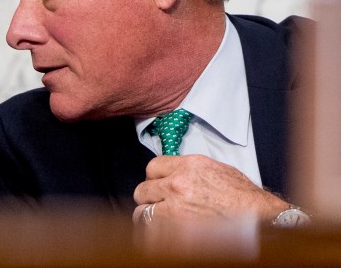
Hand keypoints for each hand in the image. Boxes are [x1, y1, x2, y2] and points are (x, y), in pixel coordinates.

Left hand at [132, 154, 287, 223]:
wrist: (260, 219)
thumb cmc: (244, 198)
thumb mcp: (217, 170)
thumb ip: (190, 170)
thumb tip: (174, 174)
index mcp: (188, 166)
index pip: (152, 167)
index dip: (153, 178)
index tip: (157, 185)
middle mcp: (177, 184)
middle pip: (142, 190)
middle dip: (148, 199)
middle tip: (157, 205)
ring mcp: (175, 208)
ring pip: (142, 212)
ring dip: (149, 217)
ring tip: (158, 222)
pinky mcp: (176, 230)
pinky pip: (150, 232)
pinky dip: (153, 234)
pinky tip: (163, 235)